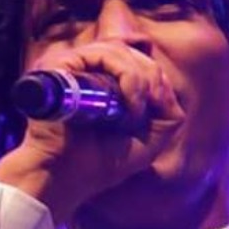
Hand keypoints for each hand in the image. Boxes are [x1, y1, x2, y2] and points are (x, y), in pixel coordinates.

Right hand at [0, 41, 184, 223]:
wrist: (65, 178)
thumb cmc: (100, 163)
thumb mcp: (149, 141)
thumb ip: (168, 114)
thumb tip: (166, 88)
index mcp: (102, 83)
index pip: (136, 60)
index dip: (155, 78)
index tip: (159, 105)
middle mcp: (85, 70)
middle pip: (130, 51)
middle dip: (151, 78)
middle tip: (149, 108)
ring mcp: (71, 66)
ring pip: (117, 50)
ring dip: (138, 79)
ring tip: (135, 110)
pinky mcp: (60, 66)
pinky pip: (101, 54)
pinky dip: (126, 75)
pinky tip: (128, 103)